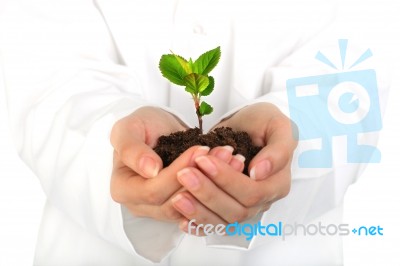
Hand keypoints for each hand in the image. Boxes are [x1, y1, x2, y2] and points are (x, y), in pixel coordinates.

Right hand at [110, 106, 248, 222]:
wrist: (158, 129)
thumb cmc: (141, 126)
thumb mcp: (128, 128)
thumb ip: (131, 148)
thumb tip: (149, 170)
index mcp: (123, 189)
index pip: (153, 191)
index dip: (178, 172)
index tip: (200, 150)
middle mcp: (141, 204)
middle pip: (175, 203)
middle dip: (203, 178)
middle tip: (225, 153)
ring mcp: (162, 208)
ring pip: (192, 207)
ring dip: (216, 184)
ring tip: (232, 158)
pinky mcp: (182, 206)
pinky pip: (202, 204)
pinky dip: (219, 188)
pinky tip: (233, 167)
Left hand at [172, 103, 297, 232]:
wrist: (246, 125)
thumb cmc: (263, 123)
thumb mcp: (277, 125)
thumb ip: (278, 149)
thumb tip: (260, 172)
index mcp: (277, 183)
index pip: (253, 192)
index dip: (227, 179)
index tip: (204, 160)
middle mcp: (262, 200)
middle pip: (237, 210)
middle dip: (208, 193)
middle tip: (184, 173)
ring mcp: (244, 207)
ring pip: (223, 221)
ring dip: (199, 211)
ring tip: (177, 197)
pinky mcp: (227, 209)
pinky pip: (214, 225)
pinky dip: (198, 225)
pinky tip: (182, 220)